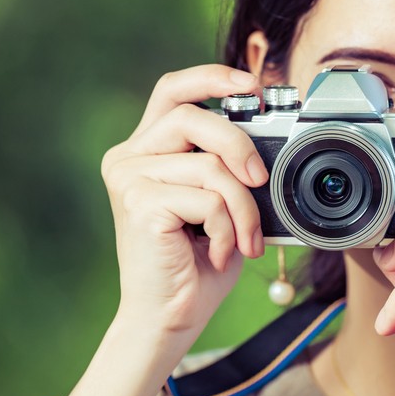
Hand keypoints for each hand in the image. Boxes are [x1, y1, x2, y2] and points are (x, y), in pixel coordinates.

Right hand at [101, 64, 267, 338]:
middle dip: (240, 144)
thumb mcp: (219, 203)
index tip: (252, 86)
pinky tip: (218, 253)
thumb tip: (266, 145)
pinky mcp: (138, 204)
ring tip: (246, 240)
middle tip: (261, 180)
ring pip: (209, 165)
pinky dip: (228, 229)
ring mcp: (128, 178)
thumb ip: (227, 167)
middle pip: (193, 116)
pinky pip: (207, 199)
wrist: (169, 318)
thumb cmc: (195, 263)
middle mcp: (128, 157)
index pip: (173, 90)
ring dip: (243, 207)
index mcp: (146, 149)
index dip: (211, 77)